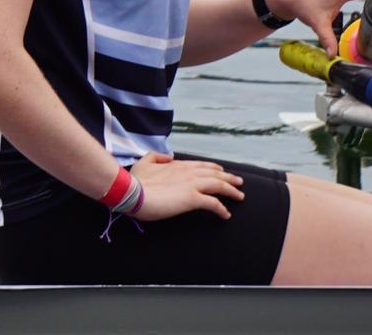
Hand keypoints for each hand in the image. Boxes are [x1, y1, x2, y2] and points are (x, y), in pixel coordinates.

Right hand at [129, 152, 244, 220]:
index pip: (202, 165)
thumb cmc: (136, 180)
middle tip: (239, 182)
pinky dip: (222, 209)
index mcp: (178, 165)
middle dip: (229, 178)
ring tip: (239, 196)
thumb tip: (169, 156)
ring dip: (231, 191)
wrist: (132, 192)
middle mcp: (189, 172)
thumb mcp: (145, 161)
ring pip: (218, 186)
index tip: (222, 172)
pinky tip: (226, 214)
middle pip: (215, 174)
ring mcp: (192, 184)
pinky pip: (213, 203)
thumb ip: (157, 156)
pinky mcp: (192, 199)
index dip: (214, 169)